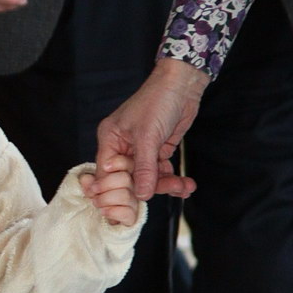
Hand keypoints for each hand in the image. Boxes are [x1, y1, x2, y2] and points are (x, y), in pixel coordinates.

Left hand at [79, 155, 139, 226]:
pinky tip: (103, 211)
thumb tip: (86, 179)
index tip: (105, 166)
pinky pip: (127, 212)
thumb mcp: (92, 184)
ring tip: (96, 202)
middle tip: (93, 190)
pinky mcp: (132, 217)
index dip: (118, 163)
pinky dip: (111, 211)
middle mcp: (134, 186)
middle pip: (125, 179)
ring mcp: (134, 201)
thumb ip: (91, 179)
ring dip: (105, 199)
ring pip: (125, 195)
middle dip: (104, 184)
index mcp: (127, 173)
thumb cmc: (97, 197)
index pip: (130, 163)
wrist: (101, 222)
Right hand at [96, 58, 210, 202]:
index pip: (107, 174)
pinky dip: (173, 179)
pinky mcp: (158, 150)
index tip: (128, 208)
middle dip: (149, 188)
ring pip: (148, 178)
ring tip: (183, 186)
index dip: (116, 191)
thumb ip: (144, 168)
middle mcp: (123, 147)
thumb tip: (142, 195)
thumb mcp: (148, 136)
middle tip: (167, 192)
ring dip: (166, 185)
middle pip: (129, 179)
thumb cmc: (157, 101)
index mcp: (110, 140)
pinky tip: (186, 185)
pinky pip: (161, 172)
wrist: (182, 84)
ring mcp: (141, 150)